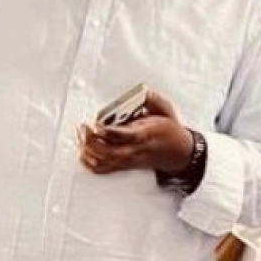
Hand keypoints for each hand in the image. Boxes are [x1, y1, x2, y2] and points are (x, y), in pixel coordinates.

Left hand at [77, 88, 194, 174]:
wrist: (178, 152)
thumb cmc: (169, 132)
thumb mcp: (165, 110)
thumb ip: (153, 99)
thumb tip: (143, 91)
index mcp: (145, 134)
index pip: (125, 136)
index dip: (108, 132)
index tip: (96, 124)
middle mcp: (135, 149)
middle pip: (109, 152)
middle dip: (92, 141)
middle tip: (84, 128)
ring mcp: (129, 160)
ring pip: (104, 161)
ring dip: (88, 150)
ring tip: (82, 136)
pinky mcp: (124, 165)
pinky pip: (103, 169)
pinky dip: (89, 162)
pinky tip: (85, 151)